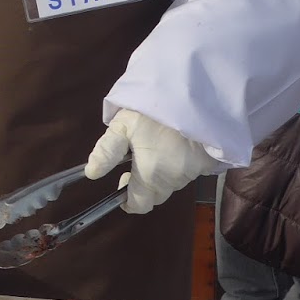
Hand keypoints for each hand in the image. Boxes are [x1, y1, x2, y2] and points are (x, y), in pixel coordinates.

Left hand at [85, 109, 215, 214]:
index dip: (127, 200)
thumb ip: (107, 151)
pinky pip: (188, 172)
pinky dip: (178, 165)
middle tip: (135, 162)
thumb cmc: (156, 111)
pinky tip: (173, 146)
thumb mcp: (123, 125)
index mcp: (150, 176)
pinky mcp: (207, 162)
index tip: (122, 183)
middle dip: (143, 186)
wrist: (197, 94)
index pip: (139, 206)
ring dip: (160, 175)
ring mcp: (193, 172)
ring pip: (171, 184)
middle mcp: (173, 180)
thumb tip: (92, 173)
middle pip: (155, 196)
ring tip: (154, 149)